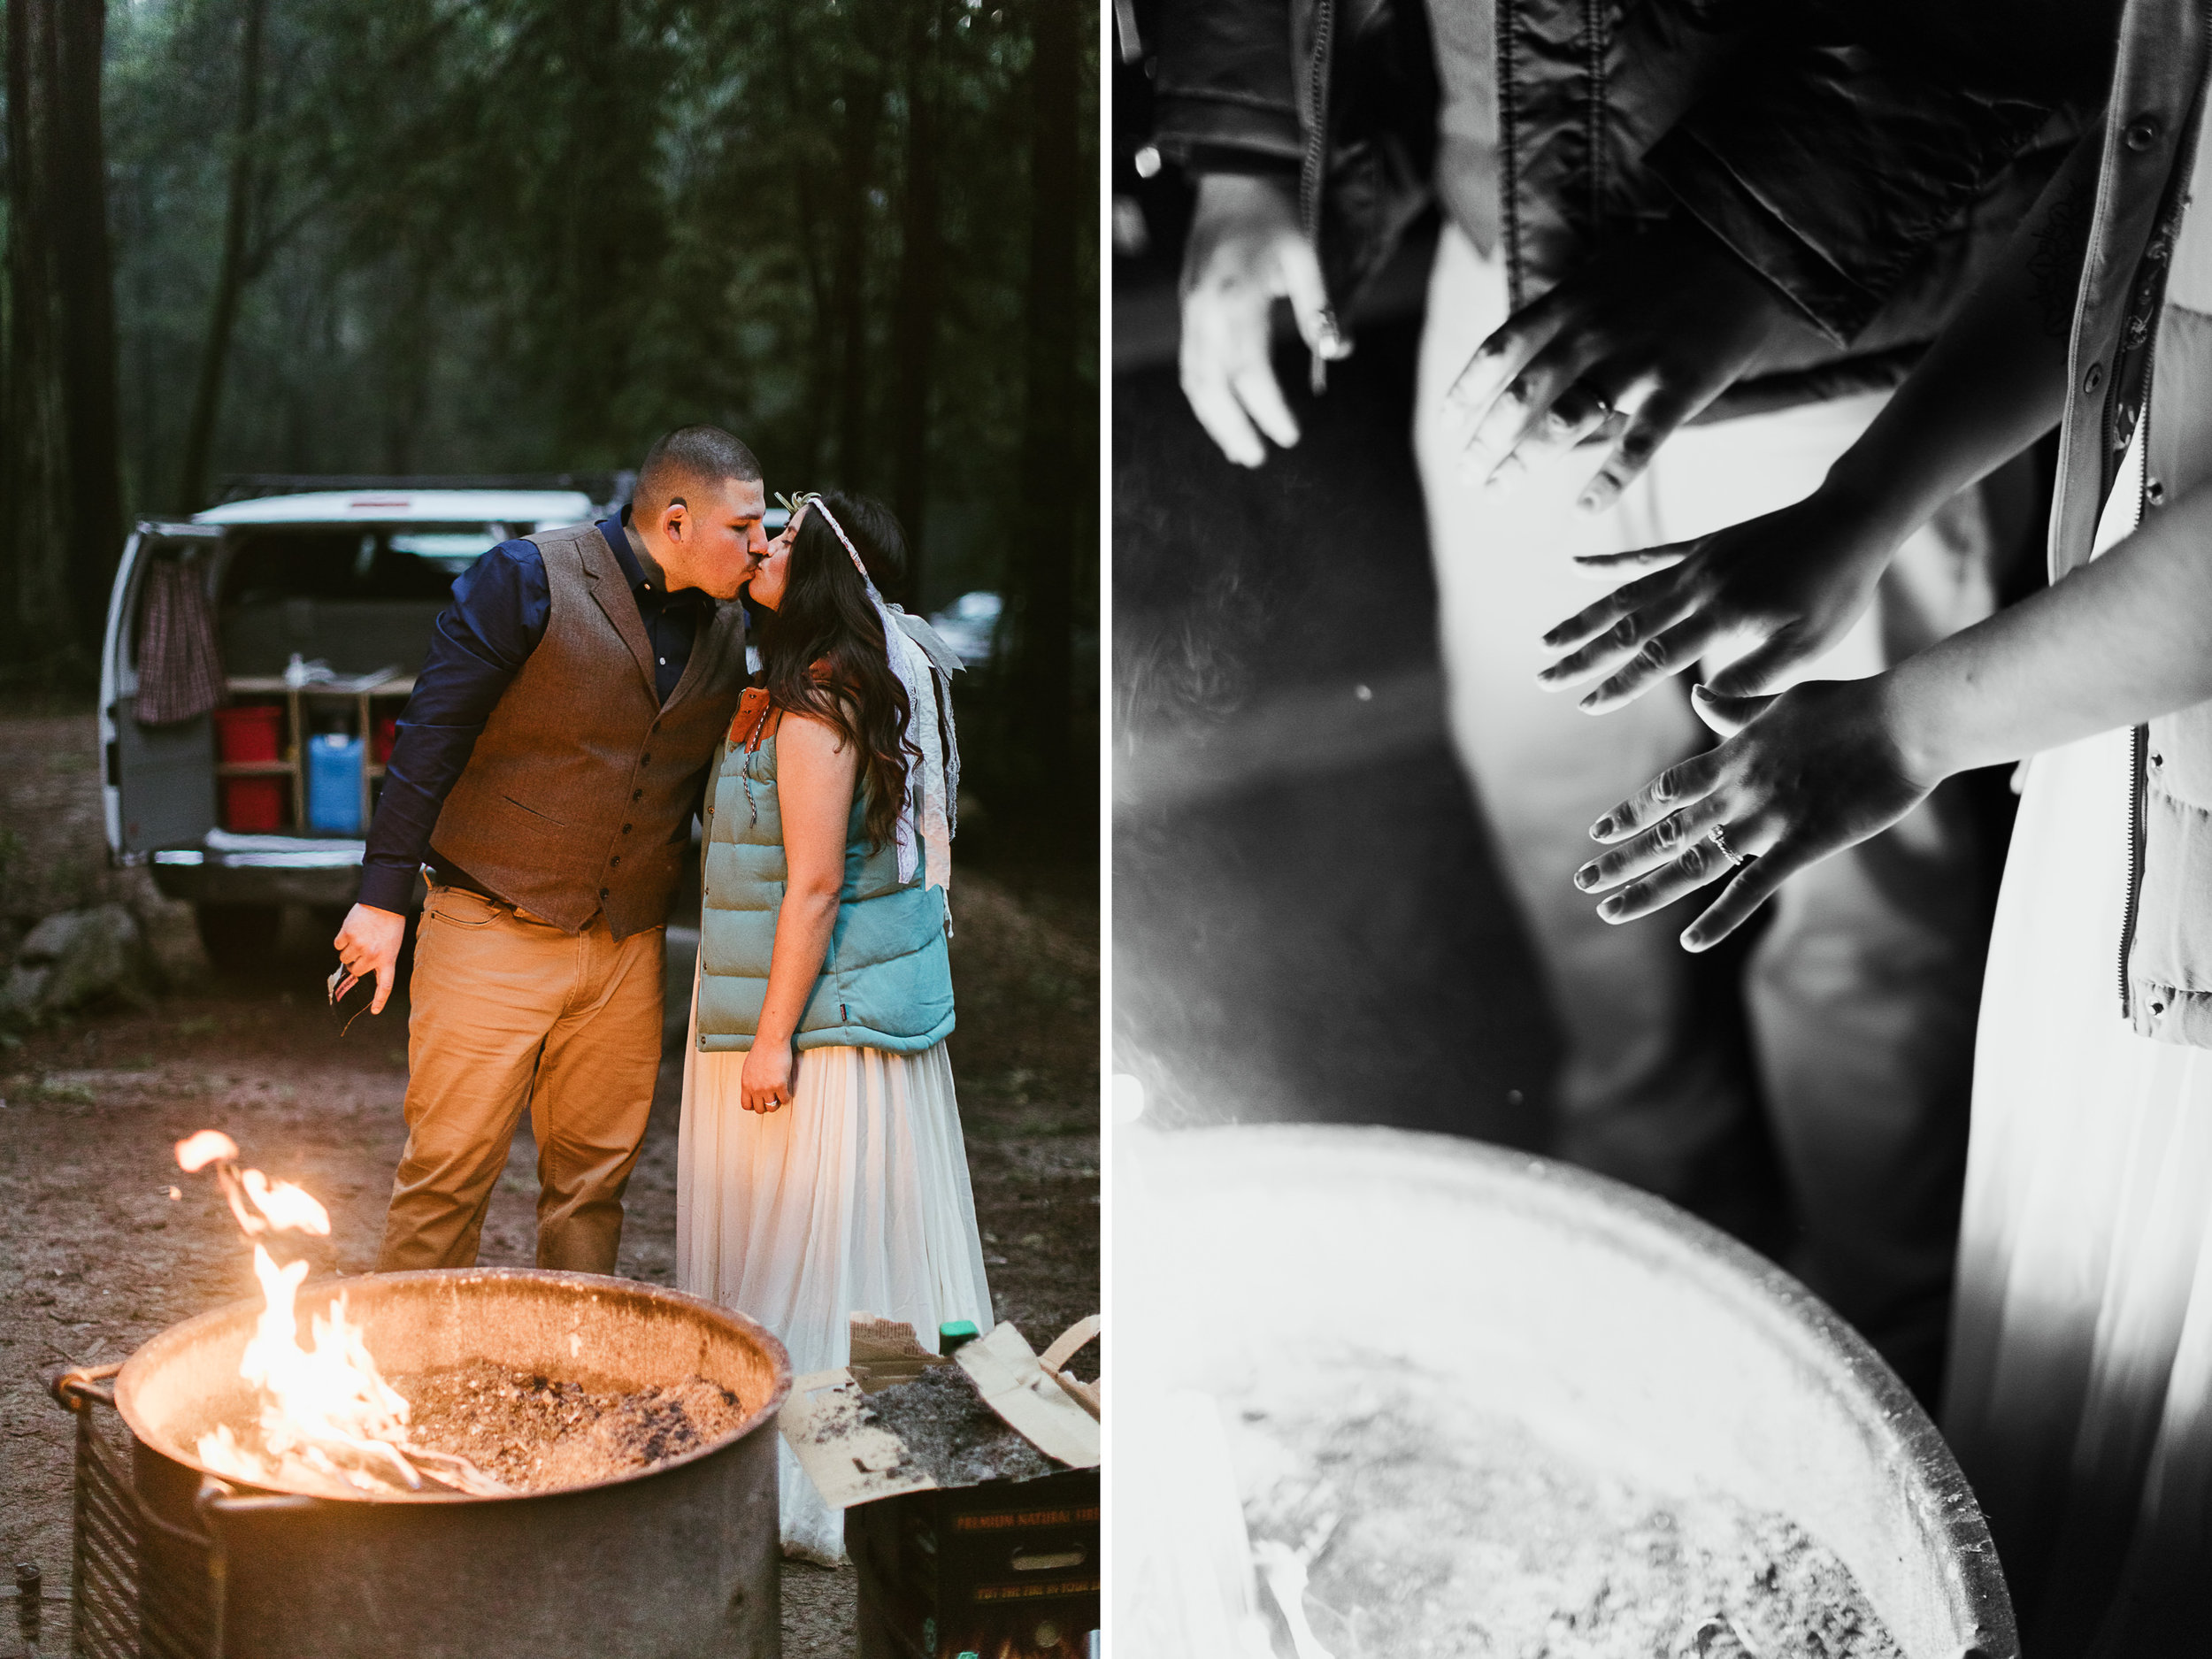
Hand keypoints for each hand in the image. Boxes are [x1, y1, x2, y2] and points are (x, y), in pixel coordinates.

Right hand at [331, 903, 405, 1014]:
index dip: (380, 1000)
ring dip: (348, 950)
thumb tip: (356, 970)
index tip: (375, 1012)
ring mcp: (359, 946)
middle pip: (355, 970)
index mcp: (388, 959)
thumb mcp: (391, 945)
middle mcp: (373, 956)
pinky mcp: (347, 935)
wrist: (384, 903)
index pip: (385, 985)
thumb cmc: (390, 924)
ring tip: (360, 937)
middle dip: (355, 963)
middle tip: (362, 950)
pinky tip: (353, 930)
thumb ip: (378, 958)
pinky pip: (338, 944)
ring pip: (344, 957)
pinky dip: (341, 939)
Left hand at [740, 1039, 793, 1114]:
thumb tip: (753, 1090)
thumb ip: (750, 1080)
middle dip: (766, 1106)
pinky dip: (787, 1097)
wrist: (771, 1041)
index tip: (760, 1101)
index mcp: (745, 1084)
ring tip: (780, 1095)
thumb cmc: (761, 1050)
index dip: (754, 1105)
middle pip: (759, 1109)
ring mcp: (767, 1088)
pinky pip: (784, 1099)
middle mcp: (755, 1088)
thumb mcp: (749, 1068)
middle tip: (772, 1099)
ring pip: (772, 1107)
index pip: (746, 1105)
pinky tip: (787, 1090)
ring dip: (777, 1103)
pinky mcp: (779, 1085)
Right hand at [1178, 173, 1347, 467]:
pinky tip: (1223, 410)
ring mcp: (1191, 310)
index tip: (1290, 436)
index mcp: (1234, 300)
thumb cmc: (1275, 210)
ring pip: (1193, 379)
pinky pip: (1190, 362)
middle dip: (1232, 428)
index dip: (1269, 411)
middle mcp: (1204, 311)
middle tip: (1256, 459)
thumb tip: (1338, 352)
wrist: (1232, 174)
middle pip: (1211, 388)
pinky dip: (1204, 394)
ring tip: (1238, 448)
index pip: (1250, 373)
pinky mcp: (1188, 308)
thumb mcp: (1307, 252)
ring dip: (1212, 419)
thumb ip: (1320, 305)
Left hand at [1447, 219, 1794, 508]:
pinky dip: (1607, 481)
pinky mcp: (1680, 386)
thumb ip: (1555, 320)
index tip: (1447, 429)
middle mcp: (1590, 332)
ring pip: (1562, 423)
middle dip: (1485, 443)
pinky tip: (1581, 510)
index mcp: (1566, 303)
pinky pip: (1637, 444)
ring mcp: (1635, 360)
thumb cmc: (1662, 272)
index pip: (1496, 352)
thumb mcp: (1596, 278)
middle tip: (1468, 477)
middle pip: (1519, 398)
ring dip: (1521, 465)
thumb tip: (1511, 365)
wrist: (1746, 249)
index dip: (1465, 394)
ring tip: (1496, 494)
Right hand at [1536, 489, 1900, 712]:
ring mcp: (1694, 563)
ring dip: (1583, 618)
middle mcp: (1696, 587)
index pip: (1656, 658)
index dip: (1618, 684)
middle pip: (1625, 627)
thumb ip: (1756, 676)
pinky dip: (1607, 563)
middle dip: (1582, 656)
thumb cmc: (1838, 591)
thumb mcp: (1810, 644)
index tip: (1584, 704)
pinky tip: (1575, 565)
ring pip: (1624, 594)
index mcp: (1722, 617)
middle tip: (1544, 678)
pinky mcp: (1701, 545)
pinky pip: (1644, 554)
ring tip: (1547, 638)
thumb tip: (1701, 697)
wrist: (1850, 519)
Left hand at [1572, 677, 1938, 950]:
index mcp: (1732, 757)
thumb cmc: (1849, 706)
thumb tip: (1699, 694)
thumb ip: (1735, 710)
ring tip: (1609, 911)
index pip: (1666, 792)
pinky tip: (1690, 941)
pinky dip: (1720, 917)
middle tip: (1583, 882)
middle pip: (1667, 832)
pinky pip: (1752, 887)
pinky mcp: (1803, 843)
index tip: (1599, 833)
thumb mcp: (1779, 701)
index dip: (1632, 815)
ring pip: (1694, 862)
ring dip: (1649, 889)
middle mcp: (1737, 790)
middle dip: (1623, 859)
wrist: (1904, 719)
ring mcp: (1767, 819)